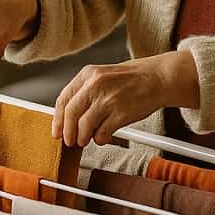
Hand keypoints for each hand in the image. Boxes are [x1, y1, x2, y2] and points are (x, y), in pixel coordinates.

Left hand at [52, 51, 199, 146]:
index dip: (57, 119)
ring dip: (82, 138)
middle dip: (67, 132)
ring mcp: (108, 100)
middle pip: (71, 114)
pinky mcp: (120, 114)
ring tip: (86, 139)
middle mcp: (95, 85)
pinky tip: (103, 137)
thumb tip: (69, 116)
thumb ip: (85, 91)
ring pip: (84, 126)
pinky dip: (99, 139)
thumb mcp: (103, 75)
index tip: (56, 130)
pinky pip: (101, 134)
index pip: (63, 99)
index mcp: (88, 74)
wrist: (157, 78)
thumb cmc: (132, 78)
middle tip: (69, 140)